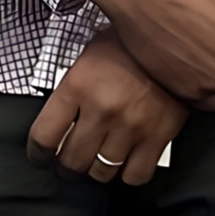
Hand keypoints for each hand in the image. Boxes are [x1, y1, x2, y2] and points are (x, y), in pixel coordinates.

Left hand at [26, 35, 188, 185]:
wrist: (176, 40)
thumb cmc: (129, 46)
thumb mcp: (88, 56)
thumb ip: (71, 88)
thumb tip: (57, 119)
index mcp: (77, 85)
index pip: (44, 136)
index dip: (37, 153)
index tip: (40, 156)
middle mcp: (102, 109)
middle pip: (71, 161)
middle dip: (66, 167)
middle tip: (68, 163)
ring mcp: (131, 126)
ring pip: (102, 172)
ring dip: (96, 170)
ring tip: (96, 162)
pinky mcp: (158, 137)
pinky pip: (136, 175)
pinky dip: (128, 174)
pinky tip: (125, 163)